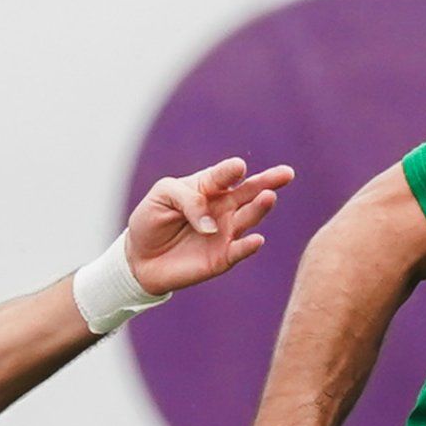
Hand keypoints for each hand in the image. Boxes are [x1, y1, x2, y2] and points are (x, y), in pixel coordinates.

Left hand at [124, 157, 293, 296]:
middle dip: (269, 181)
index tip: (238, 167)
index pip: (224, 174)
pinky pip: (240, 251)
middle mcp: (224, 206)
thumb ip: (188, 200)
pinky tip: (257, 240)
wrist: (139, 256)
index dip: (231, 170)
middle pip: (250, 191)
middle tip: (286, 174)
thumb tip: (211, 224)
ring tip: (268, 197)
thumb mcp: (162, 196)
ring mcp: (226, 231)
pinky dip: (249, 247)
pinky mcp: (223, 257)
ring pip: (249, 217)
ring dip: (260, 208)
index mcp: (209, 185)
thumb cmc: (151, 219)